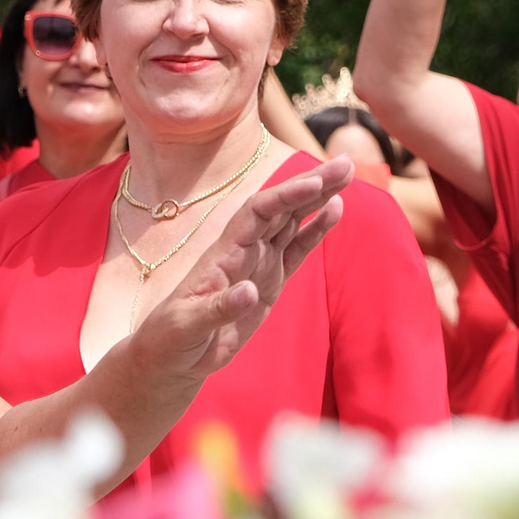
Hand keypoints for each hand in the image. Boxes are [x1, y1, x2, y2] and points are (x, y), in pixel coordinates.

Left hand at [128, 160, 352, 382]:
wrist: (173, 353)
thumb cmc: (172, 336)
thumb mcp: (187, 327)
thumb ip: (218, 308)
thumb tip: (249, 291)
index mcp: (223, 253)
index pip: (258, 213)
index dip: (286, 196)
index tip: (315, 182)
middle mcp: (243, 249)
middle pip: (281, 207)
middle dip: (312, 185)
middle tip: (346, 165)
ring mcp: (258, 262)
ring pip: (292, 221)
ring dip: (319, 198)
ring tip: (346, 175)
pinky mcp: (270, 280)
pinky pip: (297, 248)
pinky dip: (316, 229)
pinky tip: (335, 209)